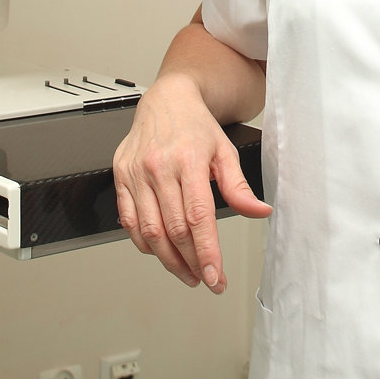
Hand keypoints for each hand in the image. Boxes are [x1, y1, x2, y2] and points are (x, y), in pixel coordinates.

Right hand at [113, 72, 269, 293]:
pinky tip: (160, 251)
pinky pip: (128, 220)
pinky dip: (144, 242)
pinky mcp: (120, 176)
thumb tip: (259, 211)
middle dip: (191, 263)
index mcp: (188, 160)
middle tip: (206, 278)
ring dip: (168, 260)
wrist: (166, 99)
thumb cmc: (196, 126)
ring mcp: (135, 172)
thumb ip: (239, 186)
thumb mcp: (225, 151)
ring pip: (149, 231)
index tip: (216, 276)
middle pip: (173, 230)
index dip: (207, 252)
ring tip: (187, 272)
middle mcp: (158, 167)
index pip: (198, 217)